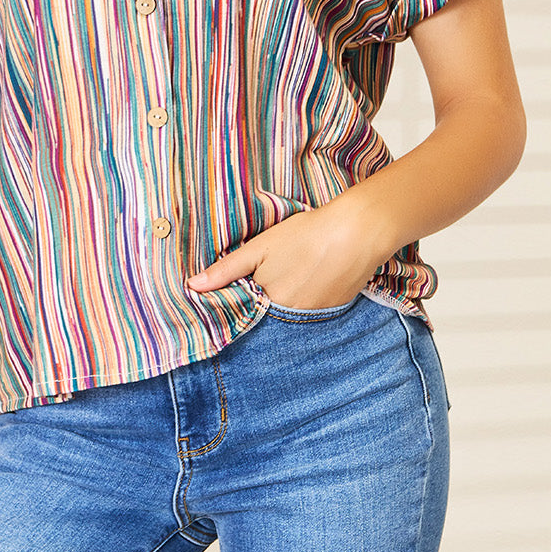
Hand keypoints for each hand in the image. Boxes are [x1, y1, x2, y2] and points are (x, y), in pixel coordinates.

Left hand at [186, 194, 386, 310]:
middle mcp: (293, 319)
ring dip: (284, 306)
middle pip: (268, 319)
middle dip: (261, 308)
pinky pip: (312, 314)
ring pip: (290, 317)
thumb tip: (192, 286)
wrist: (357, 232)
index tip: (226, 303)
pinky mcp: (336, 310)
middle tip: (267, 283)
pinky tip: (309, 281)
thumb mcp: (260, 247)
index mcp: (270, 304)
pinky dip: (306, 301)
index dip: (237, 306)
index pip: (244, 315)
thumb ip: (227, 269)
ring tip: (290, 279)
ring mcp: (317, 317)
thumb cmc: (306, 235)